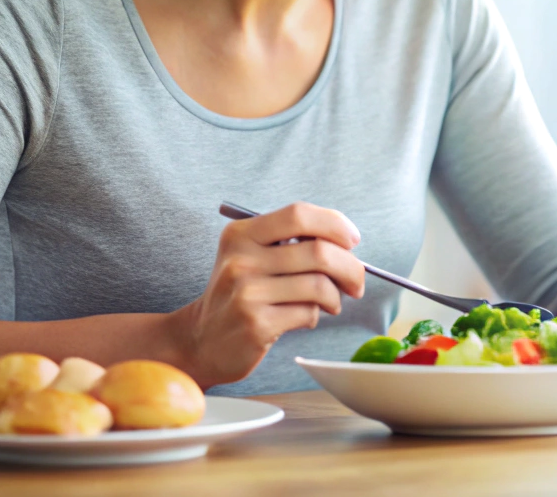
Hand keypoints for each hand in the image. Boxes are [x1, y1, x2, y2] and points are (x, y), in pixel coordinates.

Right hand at [166, 202, 365, 387]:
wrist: (200, 341)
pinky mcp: (256, 324)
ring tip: (330, 303)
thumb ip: (289, 243)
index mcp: (241, 234)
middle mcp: (241, 260)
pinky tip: (305, 317)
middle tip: (356, 282)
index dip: (334, 223)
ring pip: (319, 285)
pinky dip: (316, 316)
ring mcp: (247, 293)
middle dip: (350, 267)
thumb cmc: (239, 295)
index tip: (352, 240)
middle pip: (318, 251)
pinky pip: (308, 313)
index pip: (299, 214)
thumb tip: (346, 242)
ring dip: (335, 296)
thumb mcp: (251, 257)